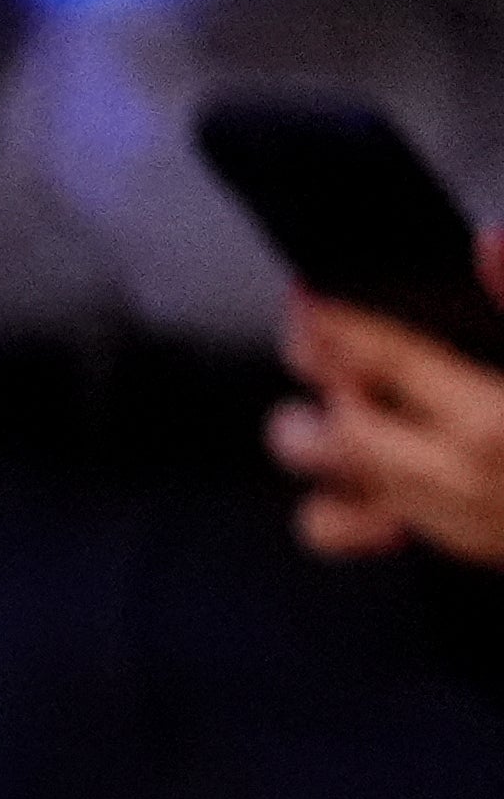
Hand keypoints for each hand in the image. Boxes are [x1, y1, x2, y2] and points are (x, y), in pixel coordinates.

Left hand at [269, 243, 503, 568]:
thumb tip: (490, 247)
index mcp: (492, 422)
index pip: (386, 360)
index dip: (339, 323)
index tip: (312, 299)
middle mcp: (457, 477)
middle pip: (339, 428)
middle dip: (318, 381)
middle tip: (313, 341)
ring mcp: (449, 522)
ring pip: (331, 486)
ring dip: (313, 447)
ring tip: (317, 408)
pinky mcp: (456, 551)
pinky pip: (356, 536)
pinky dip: (336, 508)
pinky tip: (355, 480)